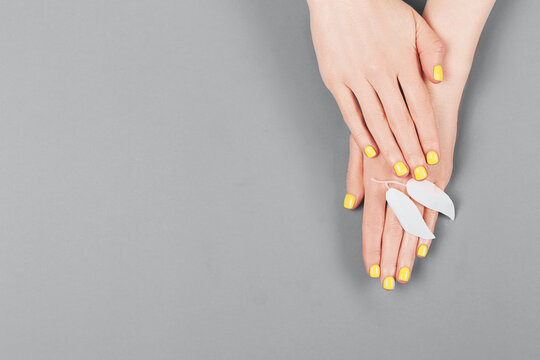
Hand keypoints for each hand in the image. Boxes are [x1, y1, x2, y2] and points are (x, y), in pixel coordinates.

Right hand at [308, 0, 444, 179]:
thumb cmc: (377, 7)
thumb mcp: (413, 23)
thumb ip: (430, 51)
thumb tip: (437, 80)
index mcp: (402, 61)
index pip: (419, 106)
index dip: (427, 134)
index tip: (433, 156)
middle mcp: (380, 73)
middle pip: (400, 120)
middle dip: (412, 150)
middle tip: (418, 175)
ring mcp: (356, 78)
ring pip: (377, 121)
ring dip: (389, 148)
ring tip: (397, 169)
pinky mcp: (335, 81)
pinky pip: (350, 113)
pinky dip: (361, 134)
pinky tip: (370, 150)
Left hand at [346, 131, 452, 288]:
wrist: (424, 98)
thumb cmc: (385, 118)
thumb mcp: (361, 143)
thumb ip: (355, 176)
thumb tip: (351, 205)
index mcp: (376, 178)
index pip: (372, 223)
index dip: (371, 248)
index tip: (371, 268)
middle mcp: (399, 185)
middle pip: (392, 231)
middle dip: (389, 259)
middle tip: (387, 283)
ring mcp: (421, 184)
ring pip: (413, 227)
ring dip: (406, 254)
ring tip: (403, 275)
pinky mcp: (439, 179)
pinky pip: (432, 212)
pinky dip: (426, 233)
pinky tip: (420, 251)